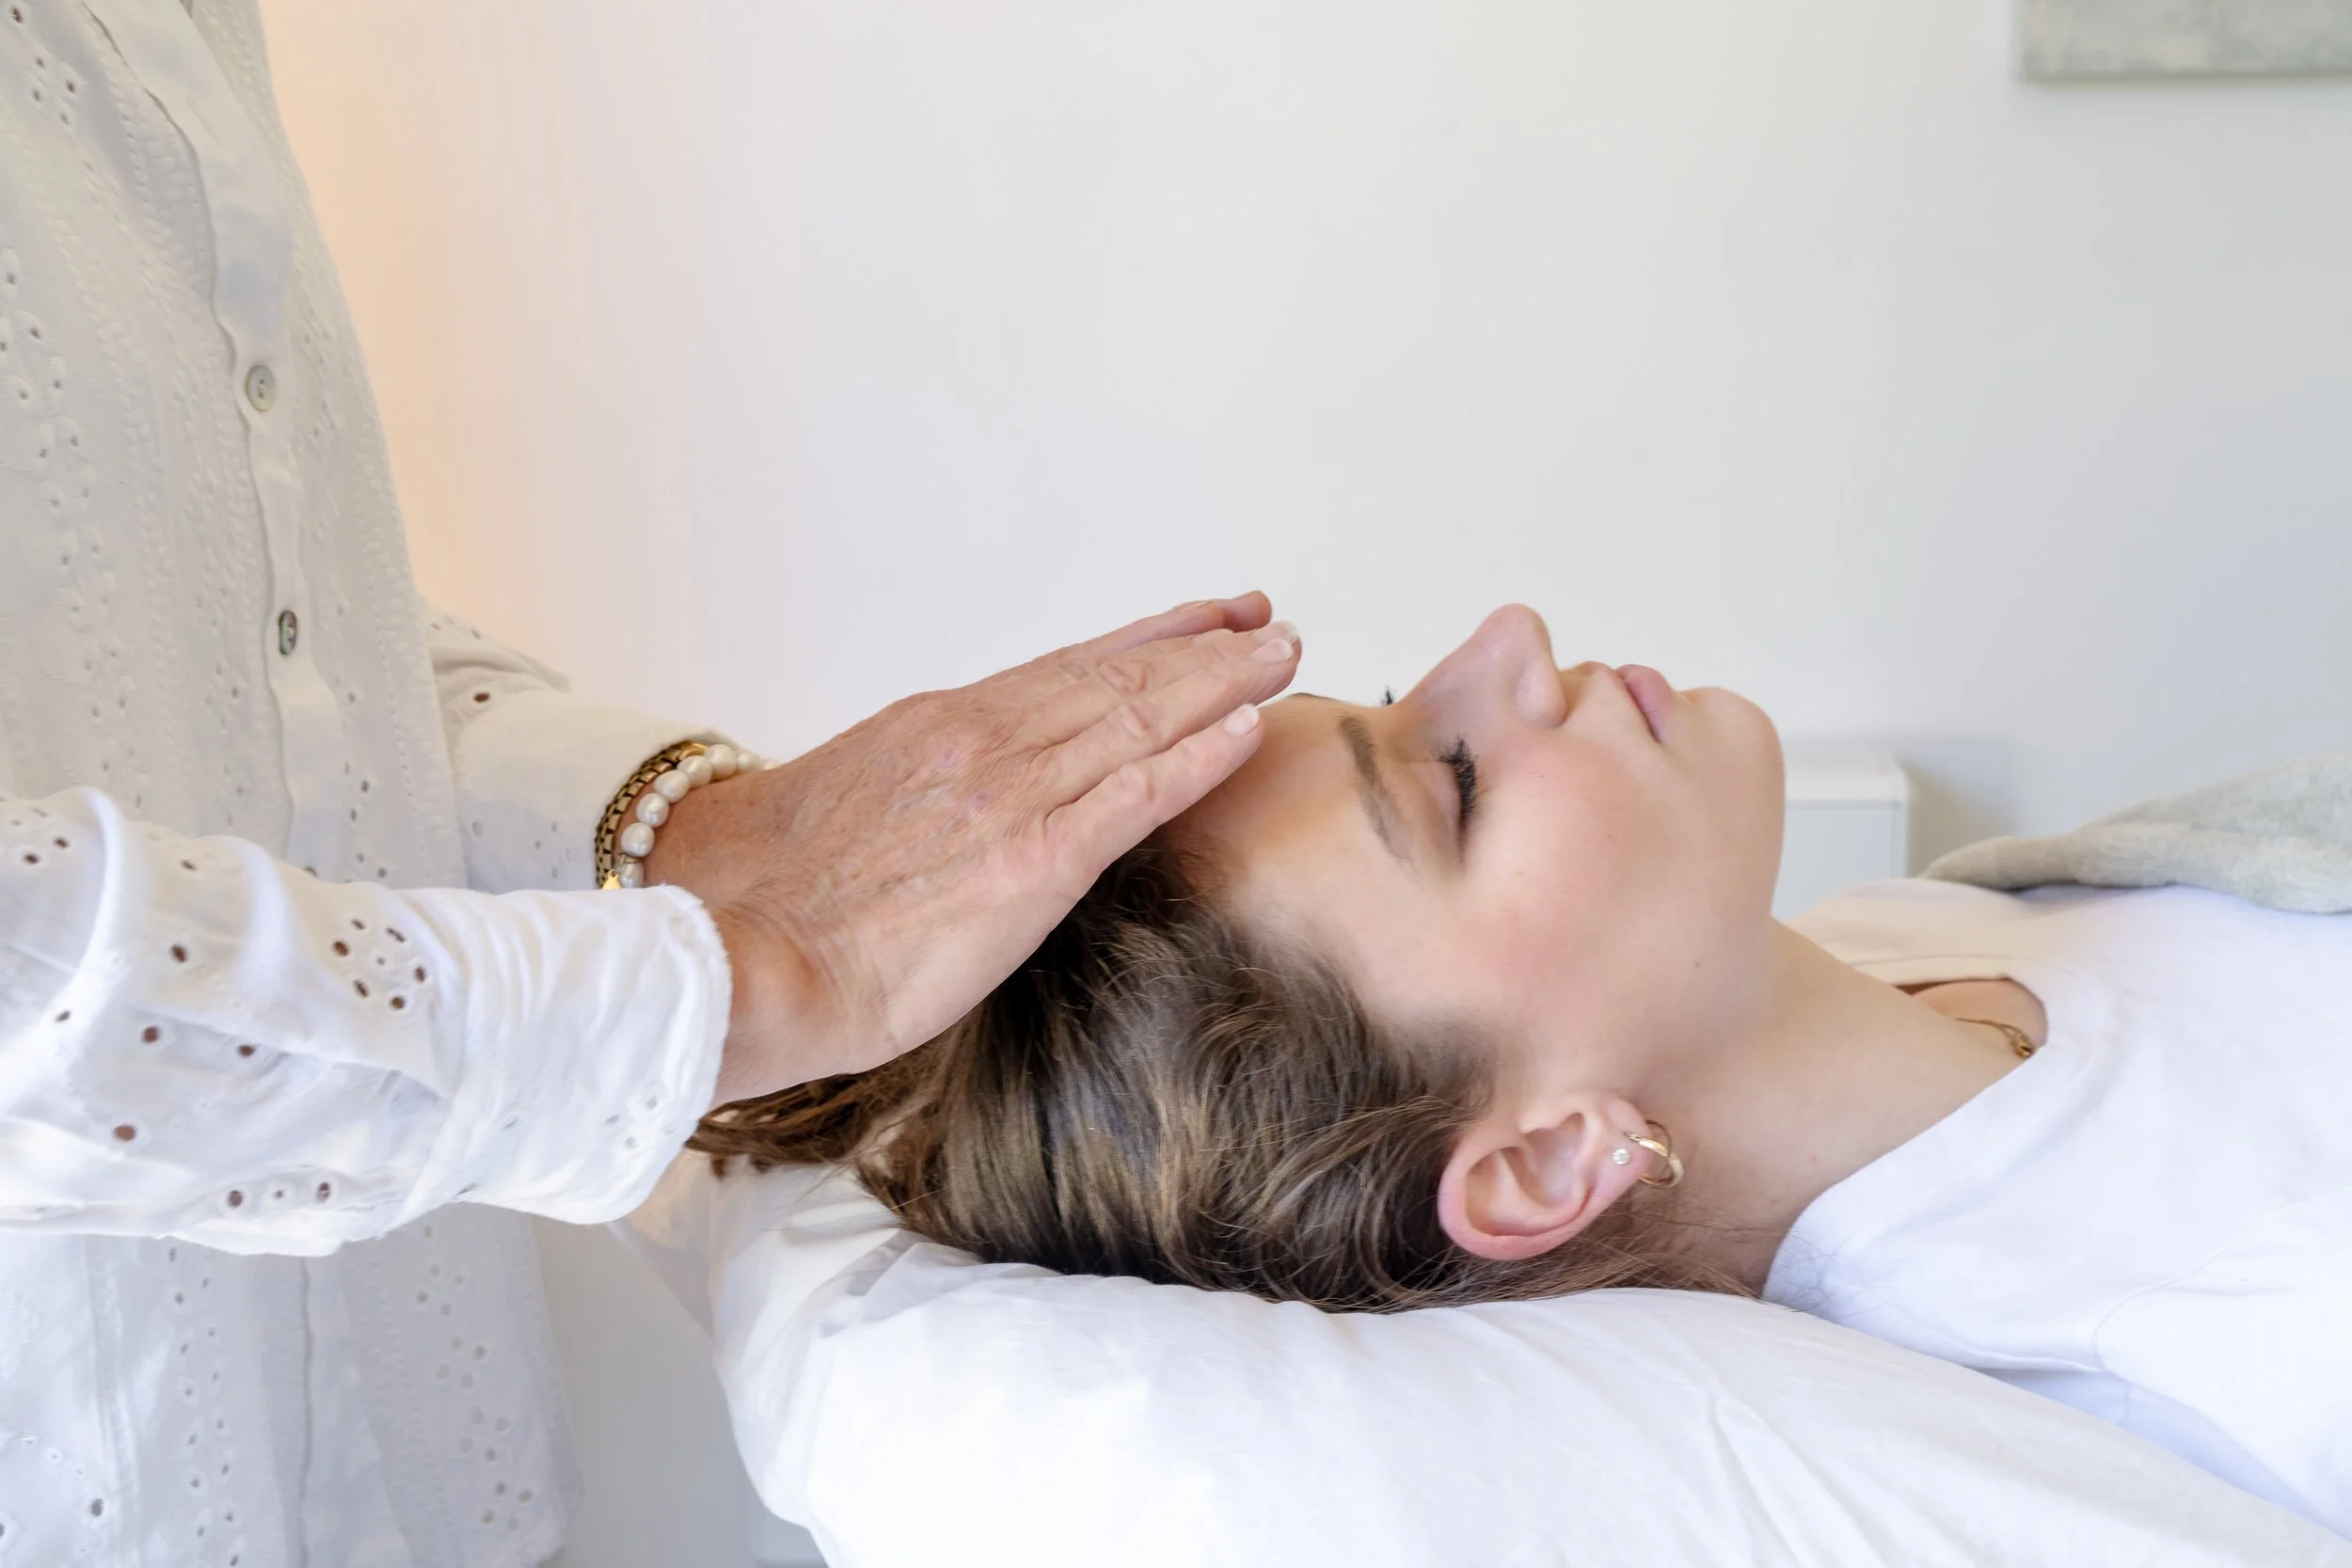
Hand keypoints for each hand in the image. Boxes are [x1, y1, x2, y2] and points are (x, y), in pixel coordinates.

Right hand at [644, 594, 1300, 1102]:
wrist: (741, 948)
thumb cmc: (777, 897)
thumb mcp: (858, 807)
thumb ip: (926, 793)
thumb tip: (962, 805)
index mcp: (943, 726)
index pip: (1068, 668)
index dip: (1145, 640)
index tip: (1202, 617)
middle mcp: (986, 743)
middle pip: (1118, 678)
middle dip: (1203, 646)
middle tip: (1267, 620)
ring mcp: (1014, 797)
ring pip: (1139, 718)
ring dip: (1221, 683)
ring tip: (1280, 654)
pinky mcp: (1033, 863)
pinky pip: (1136, 798)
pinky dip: (1198, 759)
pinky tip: (1246, 733)